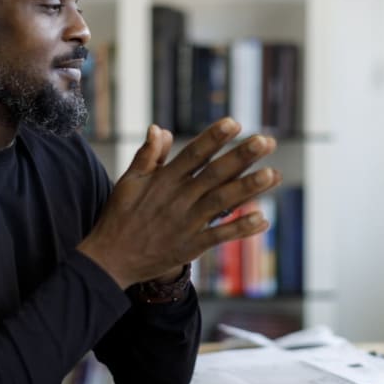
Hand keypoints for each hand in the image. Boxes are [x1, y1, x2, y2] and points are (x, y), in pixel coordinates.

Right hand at [78, 117, 282, 289]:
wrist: (110, 260)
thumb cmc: (119, 217)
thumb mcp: (128, 182)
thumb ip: (147, 156)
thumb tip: (161, 128)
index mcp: (164, 180)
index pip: (193, 154)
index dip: (213, 138)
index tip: (234, 123)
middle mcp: (178, 199)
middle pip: (215, 174)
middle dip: (241, 157)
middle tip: (267, 141)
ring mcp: (186, 223)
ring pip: (222, 202)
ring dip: (248, 188)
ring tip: (274, 174)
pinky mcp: (191, 247)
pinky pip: (219, 236)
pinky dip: (241, 229)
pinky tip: (263, 220)